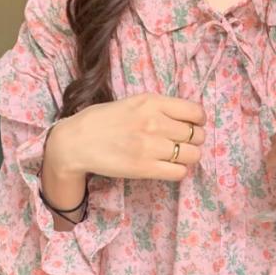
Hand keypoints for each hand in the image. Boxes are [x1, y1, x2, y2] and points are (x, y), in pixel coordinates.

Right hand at [46, 92, 207, 181]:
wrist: (76, 142)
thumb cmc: (104, 121)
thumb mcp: (134, 103)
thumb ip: (160, 108)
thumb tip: (189, 119)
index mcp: (152, 102)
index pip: (195, 112)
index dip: (199, 122)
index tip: (192, 126)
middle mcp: (154, 122)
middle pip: (197, 136)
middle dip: (194, 141)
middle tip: (182, 144)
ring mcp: (150, 146)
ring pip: (192, 155)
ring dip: (188, 157)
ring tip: (175, 156)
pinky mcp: (145, 168)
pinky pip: (179, 172)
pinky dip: (178, 171)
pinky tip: (167, 167)